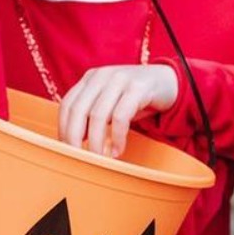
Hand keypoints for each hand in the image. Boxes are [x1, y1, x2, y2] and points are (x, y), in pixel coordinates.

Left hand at [58, 64, 178, 157]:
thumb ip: (94, 114)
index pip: (68, 104)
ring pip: (98, 115)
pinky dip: (117, 137)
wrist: (169, 82)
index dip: (64, 128)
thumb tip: (76, 140)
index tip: (67, 149)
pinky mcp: (138, 88)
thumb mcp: (112, 101)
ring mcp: (120, 80)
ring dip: (97, 142)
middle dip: (75, 138)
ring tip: (101, 158)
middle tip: (80, 158)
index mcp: (91, 78)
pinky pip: (121, 117)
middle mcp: (102, 76)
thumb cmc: (138, 97)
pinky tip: (118, 150)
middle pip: (78, 110)